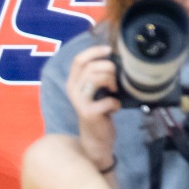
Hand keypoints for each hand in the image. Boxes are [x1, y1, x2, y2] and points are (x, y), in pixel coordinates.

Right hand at [64, 46, 120, 170]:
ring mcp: (79, 102)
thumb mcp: (96, 90)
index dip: (94, 51)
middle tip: (115, 80)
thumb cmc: (99, 110)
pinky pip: (106, 100)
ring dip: (110, 81)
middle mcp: (72, 90)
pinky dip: (115, 102)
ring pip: (95, 78)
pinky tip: (115, 108)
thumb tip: (115, 58)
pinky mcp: (88, 113)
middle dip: (108, 68)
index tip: (109, 50)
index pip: (79, 59)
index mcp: (73, 82)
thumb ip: (99, 75)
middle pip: (90, 67)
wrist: (96, 139)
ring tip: (114, 91)